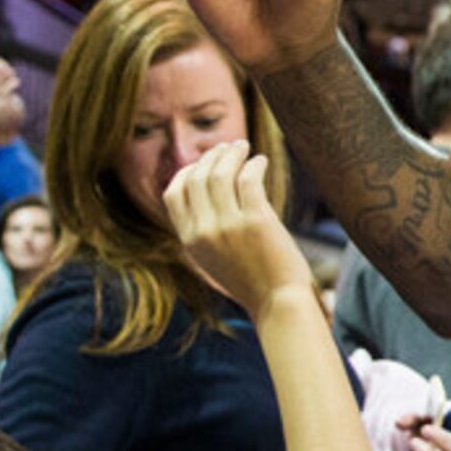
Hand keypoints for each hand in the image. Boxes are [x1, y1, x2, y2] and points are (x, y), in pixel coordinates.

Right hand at [163, 142, 309, 313]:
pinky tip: (260, 162)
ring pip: (220, 173)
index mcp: (189, 240)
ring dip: (232, 154)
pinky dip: (253, 164)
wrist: (278, 303)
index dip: (188, 171)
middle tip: (229, 148)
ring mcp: (228, 226)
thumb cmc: (252, 280)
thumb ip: (204, 229)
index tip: (205, 162)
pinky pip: (248, 179)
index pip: (173, 193)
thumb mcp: (214, 257)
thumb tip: (207, 190)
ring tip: (244, 147)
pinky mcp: (256, 221)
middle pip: (197, 178)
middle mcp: (203, 231)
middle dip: (212, 157)